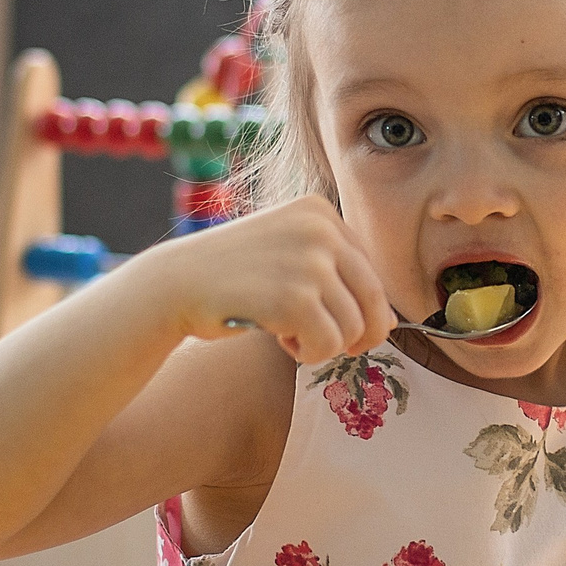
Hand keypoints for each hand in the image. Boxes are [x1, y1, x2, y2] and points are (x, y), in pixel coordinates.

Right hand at [134, 196, 394, 365]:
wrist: (176, 283)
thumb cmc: (234, 276)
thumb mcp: (288, 256)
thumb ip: (335, 276)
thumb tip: (390, 323)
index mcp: (321, 211)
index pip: (370, 271)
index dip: (363, 308)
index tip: (337, 323)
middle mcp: (321, 229)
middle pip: (374, 300)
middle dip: (358, 333)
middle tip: (330, 346)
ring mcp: (309, 262)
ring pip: (354, 328)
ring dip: (324, 344)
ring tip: (290, 334)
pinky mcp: (295, 298)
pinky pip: (329, 344)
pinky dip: (309, 354)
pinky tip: (281, 339)